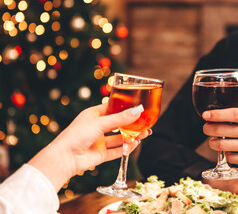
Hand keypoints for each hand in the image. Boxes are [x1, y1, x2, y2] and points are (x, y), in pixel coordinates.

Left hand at [28, 103, 150, 191]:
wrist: (64, 158)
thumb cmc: (77, 135)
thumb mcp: (101, 123)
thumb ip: (121, 119)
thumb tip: (138, 110)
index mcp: (94, 114)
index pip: (113, 108)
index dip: (125, 107)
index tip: (138, 106)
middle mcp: (97, 127)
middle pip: (119, 124)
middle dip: (132, 123)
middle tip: (146, 122)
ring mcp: (99, 141)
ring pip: (120, 138)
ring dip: (132, 136)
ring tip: (145, 133)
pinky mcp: (101, 154)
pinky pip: (117, 150)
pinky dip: (127, 148)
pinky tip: (136, 144)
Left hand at [202, 103, 237, 169]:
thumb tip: (215, 111)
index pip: (234, 114)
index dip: (217, 114)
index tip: (205, 115)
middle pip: (223, 130)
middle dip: (209, 129)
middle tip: (206, 128)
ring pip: (223, 145)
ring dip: (213, 143)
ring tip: (213, 141)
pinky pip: (230, 158)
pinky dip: (226, 154)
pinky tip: (228, 151)